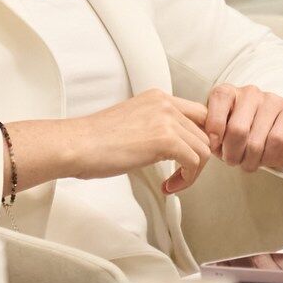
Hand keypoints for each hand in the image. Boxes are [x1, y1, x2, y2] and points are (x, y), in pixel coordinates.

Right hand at [51, 90, 214, 194]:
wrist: (77, 145)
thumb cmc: (95, 141)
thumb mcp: (133, 123)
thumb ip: (156, 126)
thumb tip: (175, 146)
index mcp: (157, 97)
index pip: (198, 114)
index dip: (200, 138)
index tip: (189, 157)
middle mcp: (165, 103)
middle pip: (205, 132)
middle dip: (198, 158)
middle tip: (182, 174)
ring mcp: (167, 120)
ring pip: (204, 149)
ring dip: (192, 172)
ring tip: (172, 183)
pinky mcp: (166, 140)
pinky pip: (195, 162)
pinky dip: (187, 179)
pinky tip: (168, 185)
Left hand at [202, 84, 282, 171]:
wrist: (276, 135)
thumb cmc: (241, 135)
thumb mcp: (220, 133)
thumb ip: (209, 133)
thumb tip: (208, 142)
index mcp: (229, 92)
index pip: (219, 99)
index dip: (214, 128)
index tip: (215, 146)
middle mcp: (250, 92)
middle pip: (237, 129)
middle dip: (232, 154)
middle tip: (232, 162)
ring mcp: (272, 99)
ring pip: (257, 139)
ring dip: (250, 160)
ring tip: (248, 163)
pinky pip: (277, 140)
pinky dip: (268, 156)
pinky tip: (265, 158)